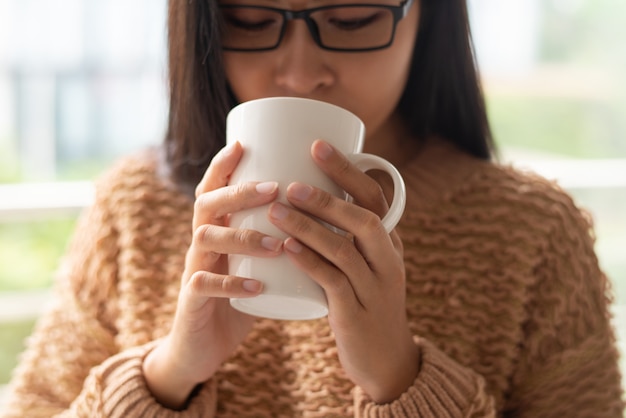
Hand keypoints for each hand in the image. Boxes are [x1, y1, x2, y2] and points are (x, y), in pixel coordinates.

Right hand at [143, 142, 281, 408]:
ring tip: (275, 242)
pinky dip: (231, 284)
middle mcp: (201, 242)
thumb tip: (328, 214)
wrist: (204, 346)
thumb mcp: (258, 262)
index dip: (223, 164)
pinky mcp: (192, 301)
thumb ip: (281, 238)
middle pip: (207, 204)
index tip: (243, 144)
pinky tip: (256, 286)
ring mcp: (194, 269)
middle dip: (240, 192)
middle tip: (274, 189)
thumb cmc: (241, 295)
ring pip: (206, 238)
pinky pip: (204, 285)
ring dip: (242, 236)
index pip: (213, 187)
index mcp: (216, 227)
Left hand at [268, 140, 418, 403]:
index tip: (316, 145)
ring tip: (275, 209)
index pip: (375, 197)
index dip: (346, 170)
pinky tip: (286, 247)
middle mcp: (388, 260)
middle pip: (364, 218)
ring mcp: (374, 288)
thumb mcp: (365, 266)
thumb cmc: (365, 303)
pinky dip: (309, 261)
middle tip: (291, 182)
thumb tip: (308, 198)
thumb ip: (344, 237)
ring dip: (308, 226)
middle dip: (327, 196)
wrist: (386, 360)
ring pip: (344, 249)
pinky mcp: (356, 313)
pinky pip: (333, 282)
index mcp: (389, 242)